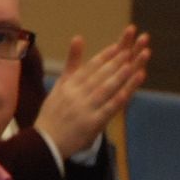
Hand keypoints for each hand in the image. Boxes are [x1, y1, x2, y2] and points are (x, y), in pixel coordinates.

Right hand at [32, 26, 150, 158]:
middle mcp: (77, 92)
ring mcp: (85, 107)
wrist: (46, 141)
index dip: (106, 55)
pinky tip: (130, 90)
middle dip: (118, 59)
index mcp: (70, 83)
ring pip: (106, 88)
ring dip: (120, 75)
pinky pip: (108, 108)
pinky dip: (120, 97)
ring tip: (134, 63)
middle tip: (133, 48)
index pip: (91, 66)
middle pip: (101, 73)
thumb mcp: (60, 84)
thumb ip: (72, 62)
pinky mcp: (92, 122)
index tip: (120, 45)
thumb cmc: (54, 112)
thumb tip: (78, 37)